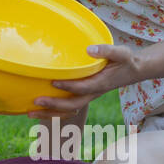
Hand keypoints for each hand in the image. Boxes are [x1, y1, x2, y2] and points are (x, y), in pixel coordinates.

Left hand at [27, 44, 141, 118]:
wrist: (134, 71)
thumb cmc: (126, 60)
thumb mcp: (122, 53)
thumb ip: (107, 50)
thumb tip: (89, 50)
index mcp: (101, 84)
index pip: (83, 87)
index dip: (69, 86)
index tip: (53, 82)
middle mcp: (92, 93)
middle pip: (72, 105)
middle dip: (54, 105)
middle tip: (36, 101)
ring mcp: (87, 96)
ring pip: (67, 111)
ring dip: (49, 114)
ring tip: (29, 112)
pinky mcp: (82, 95)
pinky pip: (66, 108)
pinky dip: (52, 112)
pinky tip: (37, 109)